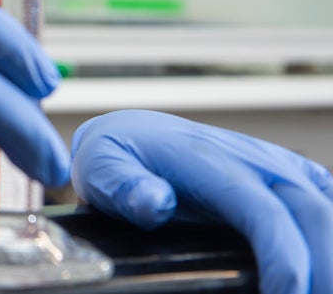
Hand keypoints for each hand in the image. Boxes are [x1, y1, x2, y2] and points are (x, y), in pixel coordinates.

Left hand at [71, 110, 332, 293]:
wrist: (132, 133)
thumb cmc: (119, 156)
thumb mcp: (102, 167)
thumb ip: (126, 187)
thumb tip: (155, 203)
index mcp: (209, 161)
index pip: (263, 211)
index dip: (284, 258)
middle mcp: (254, 161)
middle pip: (313, 215)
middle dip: (322, 268)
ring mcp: (277, 167)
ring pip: (326, 211)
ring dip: (328, 256)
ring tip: (315, 288)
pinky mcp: (292, 177)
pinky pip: (326, 203)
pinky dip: (329, 238)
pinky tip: (322, 266)